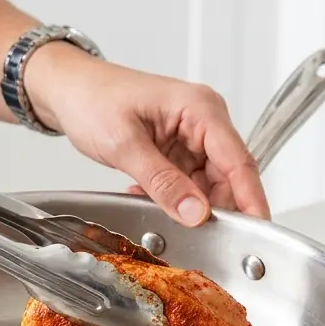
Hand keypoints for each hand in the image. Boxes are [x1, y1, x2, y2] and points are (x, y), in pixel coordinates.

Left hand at [24, 44, 268, 226]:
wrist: (66, 88)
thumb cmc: (91, 98)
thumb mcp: (124, 144)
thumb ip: (163, 182)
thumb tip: (197, 213)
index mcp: (201, 109)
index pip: (240, 161)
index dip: (252, 200)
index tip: (258, 232)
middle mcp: (205, 120)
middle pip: (230, 177)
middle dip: (217, 209)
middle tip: (201, 237)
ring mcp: (194, 136)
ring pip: (210, 184)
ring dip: (190, 204)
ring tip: (158, 210)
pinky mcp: (180, 149)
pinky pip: (190, 183)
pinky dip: (175, 198)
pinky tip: (147, 198)